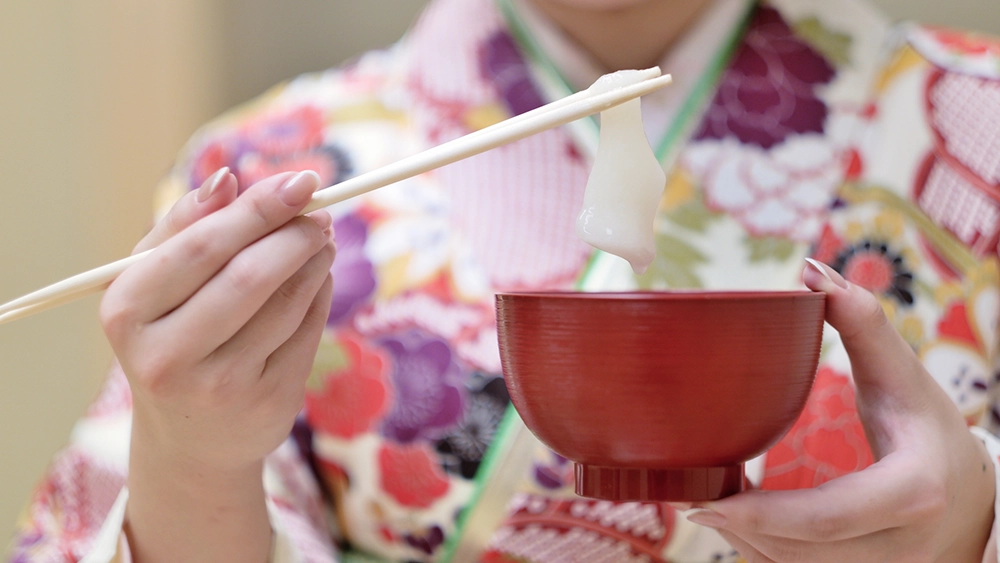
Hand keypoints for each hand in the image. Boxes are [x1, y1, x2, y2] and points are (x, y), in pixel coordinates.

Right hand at [101, 168, 334, 561]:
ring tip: (321, 240)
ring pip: (286, 304)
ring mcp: (220, 386)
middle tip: (321, 212)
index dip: (258, 209)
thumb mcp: (155, 284)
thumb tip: (228, 177)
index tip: (301, 181)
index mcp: (128, 313)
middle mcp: (167, 355)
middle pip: (249, 276)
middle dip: (295, 234)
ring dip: (315, 261)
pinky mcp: (267, 402)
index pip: (202, 247)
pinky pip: (307, 332)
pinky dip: (320, 295)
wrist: (191, 440)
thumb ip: (185, 225)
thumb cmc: (171, 338)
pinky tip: (318, 278)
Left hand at [685, 260, 994, 562]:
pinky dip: (766, 553)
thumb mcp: (905, 376)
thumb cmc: (931, 431)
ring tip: (712, 505)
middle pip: (801, 552)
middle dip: (740, 528)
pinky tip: (741, 525)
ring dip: (747, 542)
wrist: (975, 497)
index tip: (705, 503)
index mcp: (911, 491)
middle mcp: (902, 545)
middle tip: (692, 496)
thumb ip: (862, 323)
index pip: (825, 517)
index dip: (761, 516)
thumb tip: (812, 270)